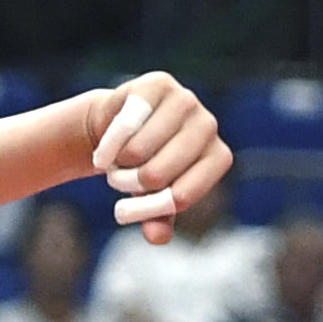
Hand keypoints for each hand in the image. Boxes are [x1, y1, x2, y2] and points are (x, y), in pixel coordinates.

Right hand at [72, 72, 232, 242]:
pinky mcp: (159, 84)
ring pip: (138, 152)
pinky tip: (103, 151)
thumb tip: (156, 237)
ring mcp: (186, 101)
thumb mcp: (152, 198)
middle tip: (118, 181)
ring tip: (115, 164)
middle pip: (157, 175)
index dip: (148, 209)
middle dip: (129, 185)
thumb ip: (158, 219)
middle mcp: (209, 126)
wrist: (119, 127)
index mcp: (218, 158)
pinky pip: (126, 124)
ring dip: (117, 166)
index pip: (182, 196)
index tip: (123, 212)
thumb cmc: (144, 167)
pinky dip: (109, 144)